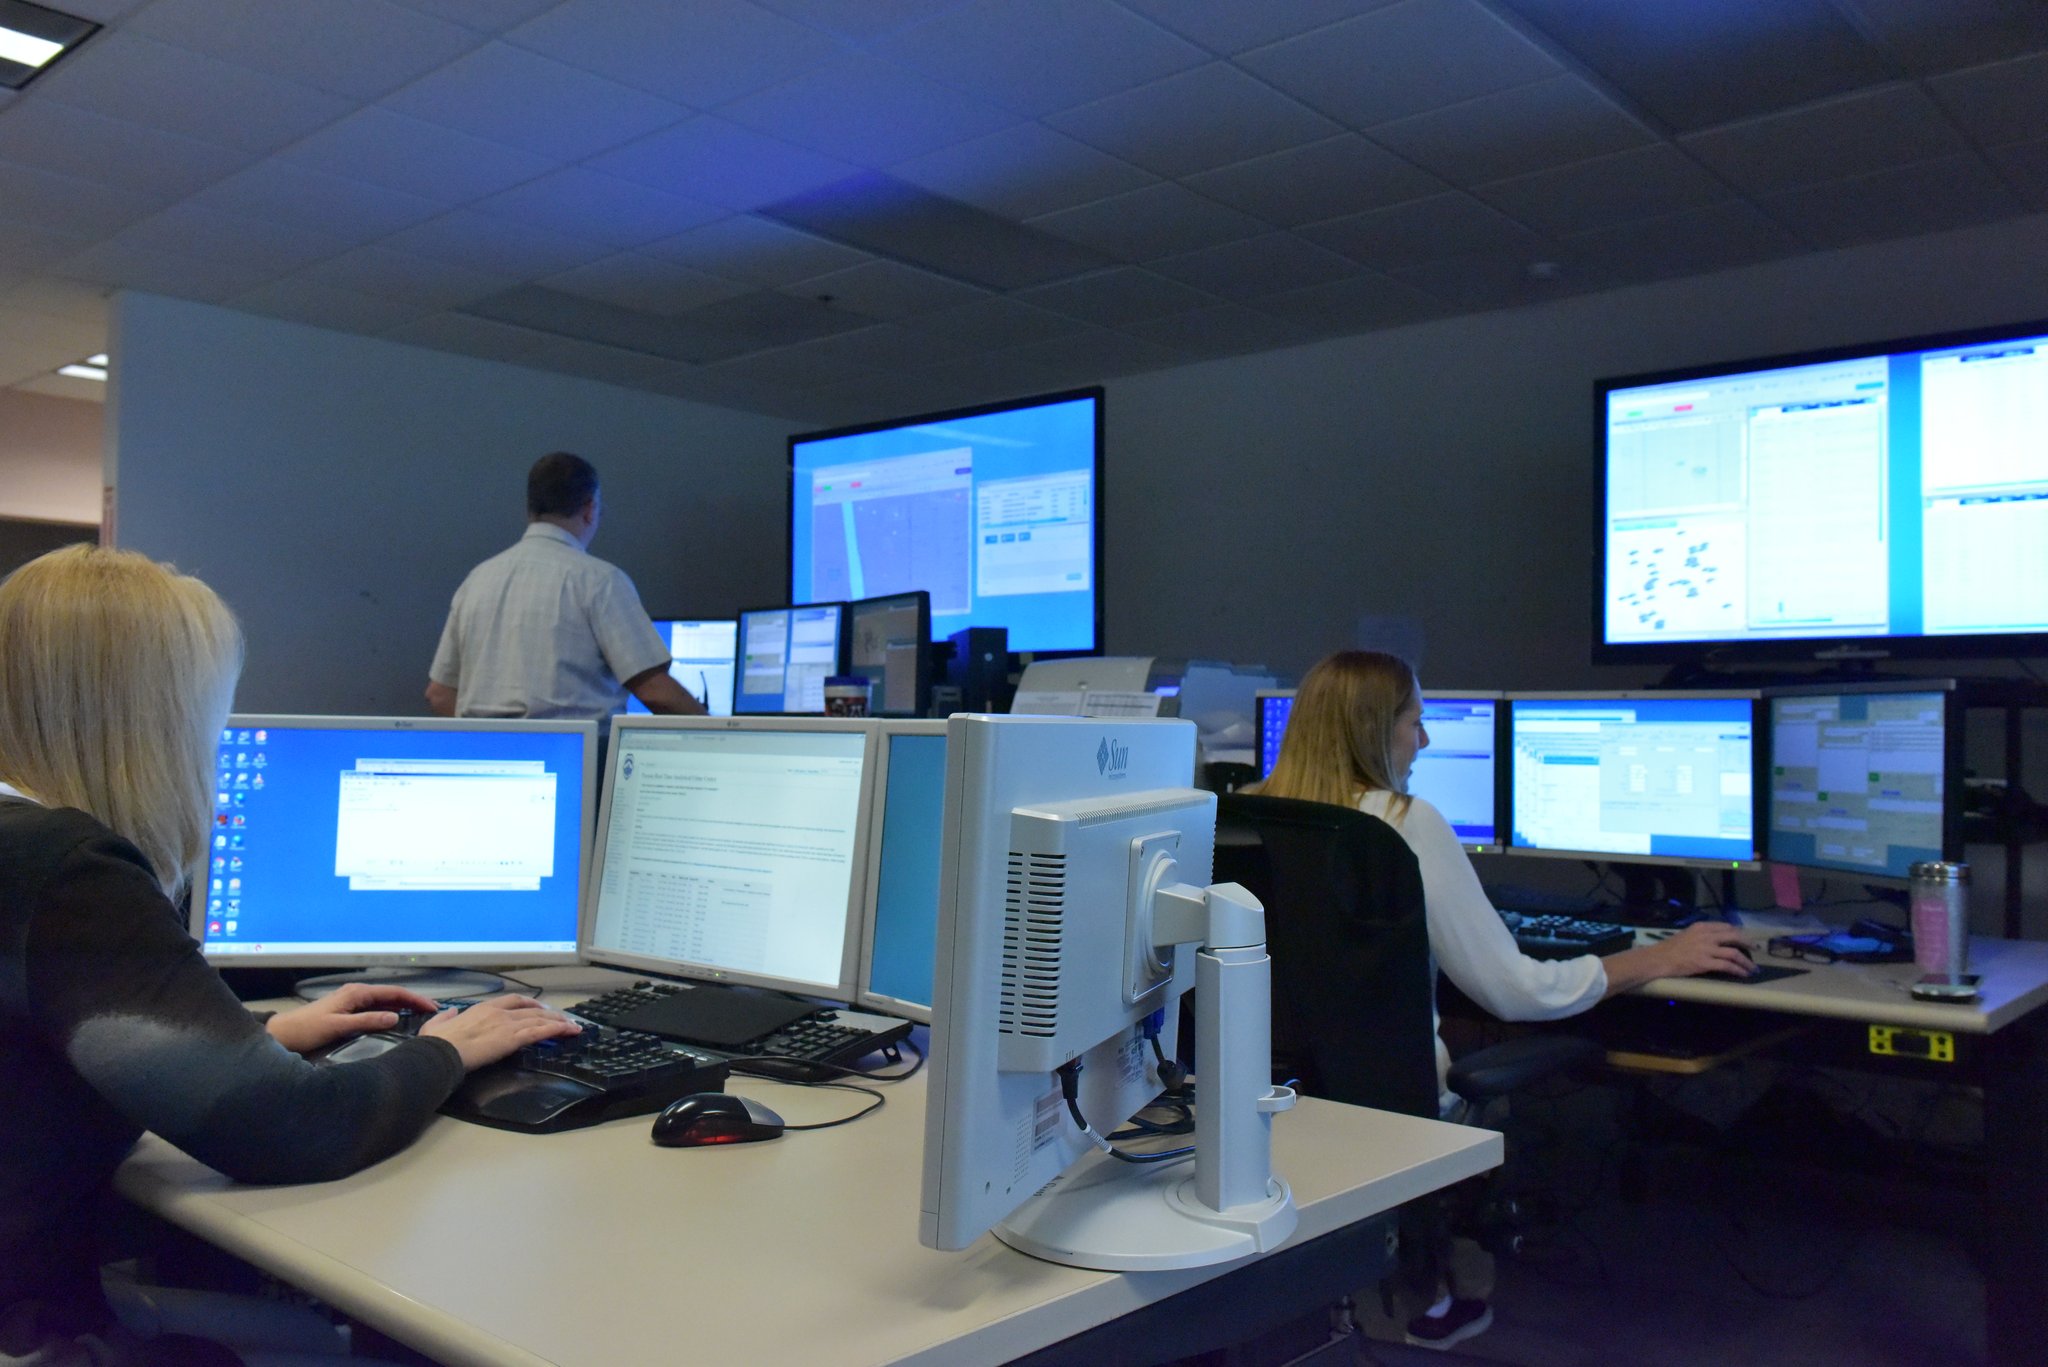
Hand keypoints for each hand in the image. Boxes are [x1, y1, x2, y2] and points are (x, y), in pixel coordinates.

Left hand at [265, 983, 441, 1055]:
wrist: (283, 1033)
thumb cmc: (307, 1029)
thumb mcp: (338, 1026)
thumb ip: (367, 1020)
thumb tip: (396, 1016)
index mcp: (356, 992)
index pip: (393, 992)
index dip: (414, 999)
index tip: (431, 1007)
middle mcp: (356, 992)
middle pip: (391, 994)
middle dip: (413, 1001)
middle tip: (432, 1011)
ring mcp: (352, 1000)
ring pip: (384, 1001)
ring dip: (403, 1006)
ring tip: (420, 1015)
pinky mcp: (348, 1009)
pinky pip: (375, 1007)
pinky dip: (390, 1010)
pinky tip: (398, 1018)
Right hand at [418, 995, 581, 1070]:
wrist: (440, 1052)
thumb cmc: (437, 1043)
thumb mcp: (436, 1024)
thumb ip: (446, 1017)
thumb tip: (451, 1013)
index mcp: (482, 1008)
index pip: (512, 1000)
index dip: (529, 1003)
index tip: (539, 1008)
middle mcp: (498, 1012)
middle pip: (532, 1009)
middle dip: (550, 1013)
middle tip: (563, 1018)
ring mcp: (507, 1024)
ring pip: (540, 1019)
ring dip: (559, 1022)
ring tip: (572, 1026)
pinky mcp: (512, 1038)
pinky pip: (540, 1031)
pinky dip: (557, 1030)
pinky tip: (567, 1031)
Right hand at [1644, 922, 1756, 978]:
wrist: (1658, 959)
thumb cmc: (1668, 948)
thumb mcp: (1685, 934)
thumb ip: (1700, 935)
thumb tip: (1715, 940)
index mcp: (1701, 927)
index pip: (1725, 927)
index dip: (1738, 933)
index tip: (1744, 939)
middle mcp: (1706, 936)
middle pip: (1734, 937)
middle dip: (1747, 943)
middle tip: (1755, 949)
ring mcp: (1706, 949)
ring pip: (1734, 953)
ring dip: (1746, 961)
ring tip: (1752, 968)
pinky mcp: (1705, 963)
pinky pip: (1727, 966)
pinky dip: (1738, 970)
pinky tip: (1743, 974)